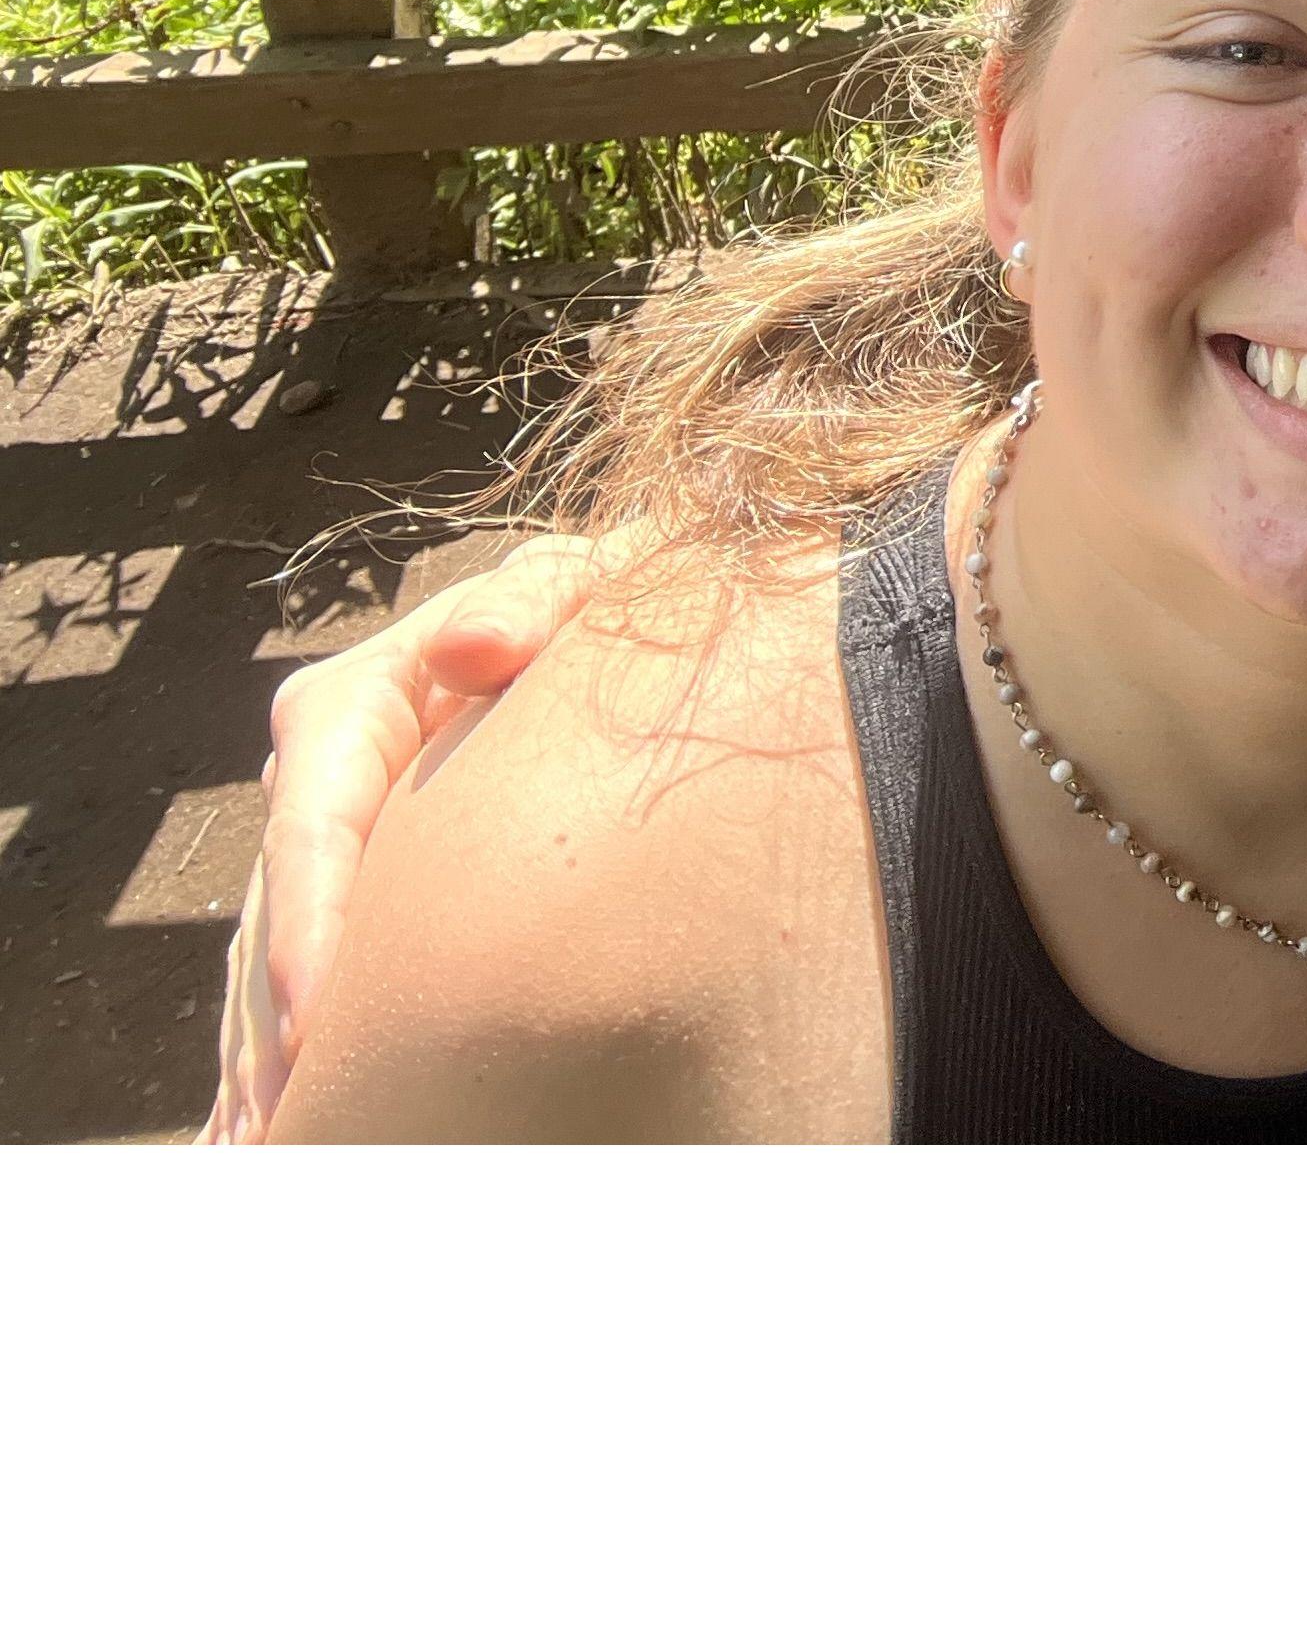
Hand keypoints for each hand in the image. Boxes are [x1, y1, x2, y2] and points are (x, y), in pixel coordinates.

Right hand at [201, 531, 613, 1142]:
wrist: (605, 626)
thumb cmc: (599, 605)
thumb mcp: (580, 581)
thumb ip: (534, 598)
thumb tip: (472, 646)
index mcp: (355, 705)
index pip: (314, 824)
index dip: (310, 928)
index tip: (319, 1025)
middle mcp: (319, 778)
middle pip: (279, 918)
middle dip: (277, 1032)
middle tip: (295, 1135)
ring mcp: (324, 842)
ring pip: (271, 969)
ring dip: (266, 1069)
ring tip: (275, 1159)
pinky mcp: (345, 893)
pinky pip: (297, 988)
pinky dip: (279, 1066)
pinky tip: (269, 1146)